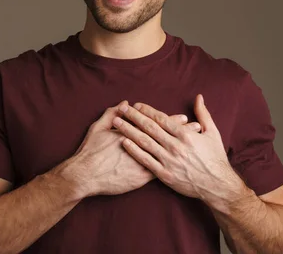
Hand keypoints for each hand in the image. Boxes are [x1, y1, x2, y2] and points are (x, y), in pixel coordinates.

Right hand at [65, 101, 196, 197]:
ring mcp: (142, 163)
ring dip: (181, 150)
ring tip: (196, 146)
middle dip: (183, 133)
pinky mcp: (141, 178)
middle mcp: (140, 147)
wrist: (86, 175)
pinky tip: (183, 164)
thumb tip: (124, 104)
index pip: (156, 125)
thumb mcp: (98, 127)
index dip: (171, 121)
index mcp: (132, 133)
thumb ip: (111, 114)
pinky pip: (160, 171)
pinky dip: (172, 166)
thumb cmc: (90, 151)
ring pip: (168, 155)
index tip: (183, 117)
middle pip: (166, 139)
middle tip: (197, 128)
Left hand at [112, 95, 242, 204]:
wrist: (218, 185)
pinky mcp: (165, 174)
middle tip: (121, 108)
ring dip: (129, 130)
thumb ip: (203, 114)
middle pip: (150, 128)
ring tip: (117, 122)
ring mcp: (169, 160)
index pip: (162, 119)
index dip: (147, 110)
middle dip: (134, 116)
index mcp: (186, 135)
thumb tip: (199, 97)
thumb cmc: (215, 158)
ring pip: (145, 142)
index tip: (136, 104)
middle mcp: (176, 146)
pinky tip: (124, 142)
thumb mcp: (213, 133)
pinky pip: (146, 160)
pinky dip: (134, 151)